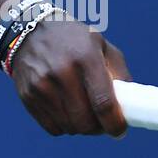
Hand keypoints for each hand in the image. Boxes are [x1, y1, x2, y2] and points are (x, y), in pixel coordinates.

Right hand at [9, 17, 131, 136]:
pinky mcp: (27, 95)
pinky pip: (52, 127)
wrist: (28, 27)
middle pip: (85, 121)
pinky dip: (62, 125)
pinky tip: (65, 111)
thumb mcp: (100, 44)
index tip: (120, 130)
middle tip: (102, 122)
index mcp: (85, 57)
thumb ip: (118, 73)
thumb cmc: (72, 38)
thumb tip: (130, 106)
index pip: (103, 103)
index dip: (115, 124)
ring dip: (80, 127)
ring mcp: (41, 85)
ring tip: (82, 113)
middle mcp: (61, 71)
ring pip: (69, 127)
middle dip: (98, 128)